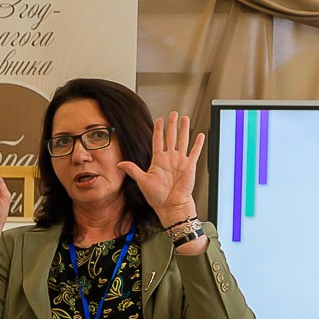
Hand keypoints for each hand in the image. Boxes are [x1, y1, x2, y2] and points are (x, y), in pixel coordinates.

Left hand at [118, 111, 206, 227]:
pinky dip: (197, 144)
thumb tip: (119, 164)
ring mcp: (180, 161)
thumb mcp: (142, 180)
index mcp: (158, 160)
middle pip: (171, 137)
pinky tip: (200, 135)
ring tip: (185, 118)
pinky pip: (194, 152)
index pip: (158, 140)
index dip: (158, 130)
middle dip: (172, 125)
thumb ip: (133, 170)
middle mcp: (169, 158)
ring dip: (184, 130)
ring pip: (183, 141)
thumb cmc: (157, 196)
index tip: (158, 119)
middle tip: (173, 113)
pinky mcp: (189, 166)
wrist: (170, 205)